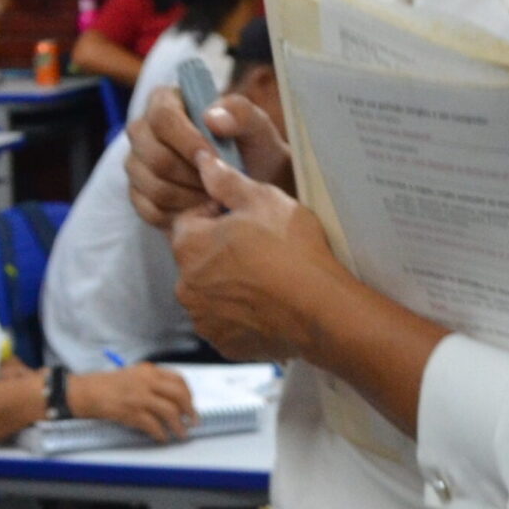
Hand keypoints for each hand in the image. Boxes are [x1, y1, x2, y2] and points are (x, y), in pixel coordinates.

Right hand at [65, 364, 195, 443]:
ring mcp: (139, 397)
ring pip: (170, 411)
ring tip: (181, 433)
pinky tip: (162, 437)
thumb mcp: (133, 375)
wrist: (86, 392)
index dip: (189, 394)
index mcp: (148, 371)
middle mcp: (147, 381)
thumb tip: (172, 399)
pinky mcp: (131, 412)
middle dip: (190, 410)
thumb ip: (152, 382)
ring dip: (179, 425)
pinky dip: (161, 433)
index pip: (178, 379)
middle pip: (179, 394)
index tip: (191, 404)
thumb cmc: (107, 385)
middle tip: (193, 421)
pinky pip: (154, 425)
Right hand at [125, 86, 290, 229]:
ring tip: (216, 197)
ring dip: (190, 197)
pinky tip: (203, 211)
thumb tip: (210, 117)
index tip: (214, 158)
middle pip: (153, 155)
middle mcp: (142, 131)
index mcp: (165, 102)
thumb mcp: (256, 126)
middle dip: (192, 175)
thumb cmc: (250, 148)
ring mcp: (136, 164)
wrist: (248, 182)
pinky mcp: (137, 195)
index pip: (161, 117)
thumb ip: (240, 114)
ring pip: (152, 186)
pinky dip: (181, 215)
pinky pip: (149, 211)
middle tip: (220, 183)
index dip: (186, 140)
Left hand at [168, 151, 343, 362]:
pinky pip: (226, 323)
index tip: (246, 218)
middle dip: (220, 250)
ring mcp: (204, 320)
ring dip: (228, 284)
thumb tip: (202, 163)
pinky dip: (240, 314)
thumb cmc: (293, 250)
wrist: (323, 309)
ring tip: (267, 278)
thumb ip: (226, 181)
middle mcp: (185, 286)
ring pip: (210, 292)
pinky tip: (268, 305)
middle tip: (260, 248)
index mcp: (188, 246)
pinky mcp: (224, 345)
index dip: (218, 214)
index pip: (189, 220)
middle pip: (197, 258)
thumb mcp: (263, 200)